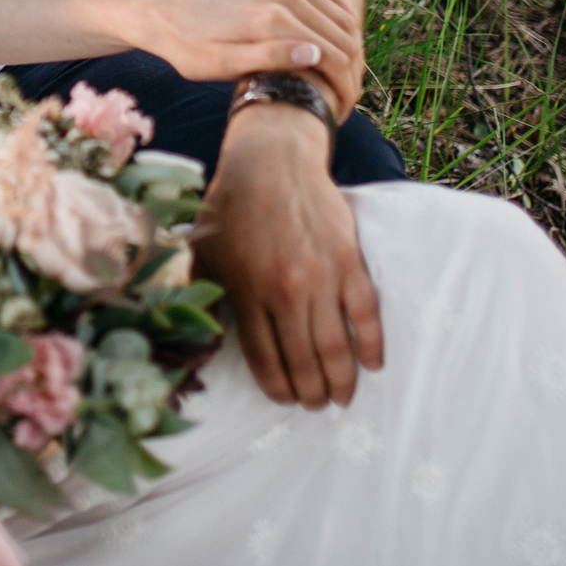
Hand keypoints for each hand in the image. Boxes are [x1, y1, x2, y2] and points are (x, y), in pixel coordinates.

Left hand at [126, 0, 363, 118]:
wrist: (171, 15)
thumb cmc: (193, 50)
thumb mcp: (222, 65)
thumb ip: (268, 59)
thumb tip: (315, 54)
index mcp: (270, 17)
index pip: (331, 54)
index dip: (344, 87)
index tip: (340, 113)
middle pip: (342, 35)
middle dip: (352, 70)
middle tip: (347, 101)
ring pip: (342, 14)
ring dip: (352, 47)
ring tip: (345, 79)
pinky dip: (342, 18)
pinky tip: (340, 44)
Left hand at [192, 104, 382, 407]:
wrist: (272, 160)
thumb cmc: (231, 207)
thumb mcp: (203, 252)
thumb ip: (200, 293)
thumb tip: (193, 334)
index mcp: (247, 291)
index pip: (265, 360)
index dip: (277, 388)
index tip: (285, 400)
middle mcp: (285, 290)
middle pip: (303, 361)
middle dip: (310, 393)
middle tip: (315, 405)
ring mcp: (321, 276)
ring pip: (336, 346)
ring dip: (341, 379)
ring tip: (342, 397)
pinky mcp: (348, 260)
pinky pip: (365, 312)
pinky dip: (372, 343)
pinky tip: (372, 363)